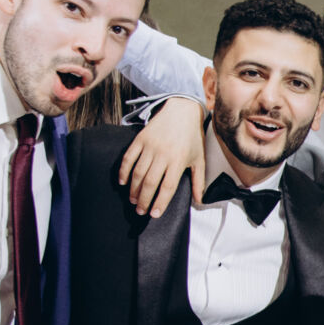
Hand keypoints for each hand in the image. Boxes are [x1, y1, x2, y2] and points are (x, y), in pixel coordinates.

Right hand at [120, 96, 206, 214]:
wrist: (181, 110)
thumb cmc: (192, 137)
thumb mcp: (199, 159)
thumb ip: (199, 181)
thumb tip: (200, 201)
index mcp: (178, 161)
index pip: (167, 187)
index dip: (160, 202)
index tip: (154, 214)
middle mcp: (163, 155)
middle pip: (150, 183)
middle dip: (144, 200)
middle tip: (140, 211)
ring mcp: (150, 147)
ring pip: (138, 173)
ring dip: (134, 189)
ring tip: (134, 200)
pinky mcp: (140, 139)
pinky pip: (128, 158)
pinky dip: (124, 171)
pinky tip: (123, 182)